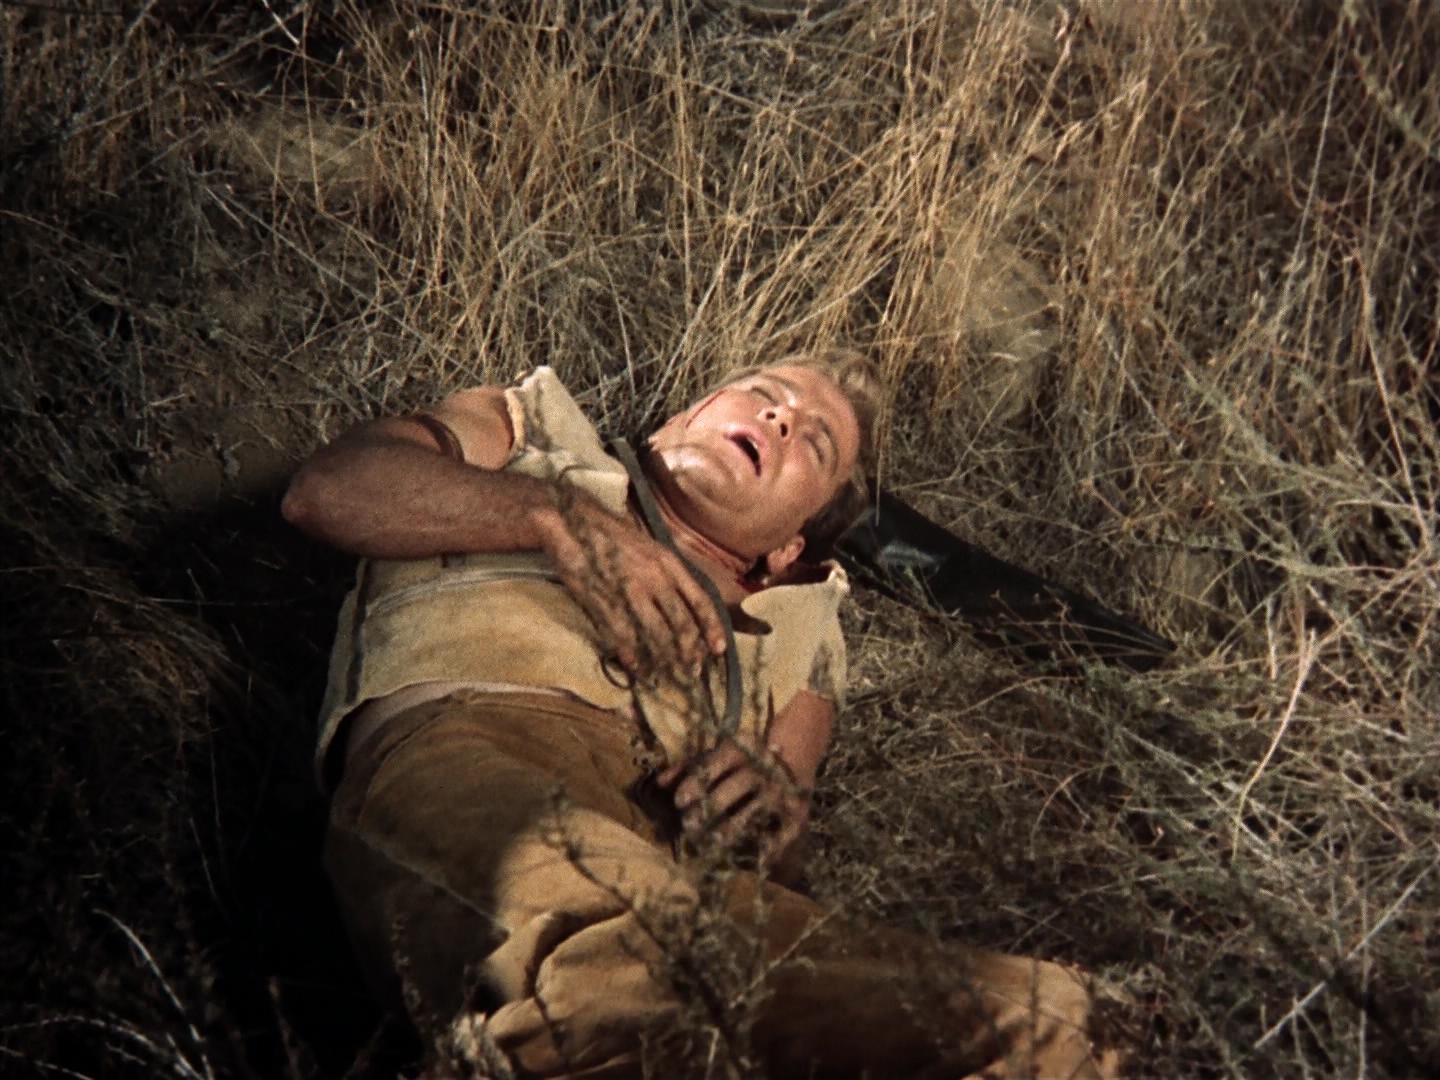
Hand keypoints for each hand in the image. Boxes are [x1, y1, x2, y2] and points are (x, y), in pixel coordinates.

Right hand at [532, 492, 727, 672]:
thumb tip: (685, 599)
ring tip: (670, 675)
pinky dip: (632, 655)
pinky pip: (624, 636)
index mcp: (668, 563)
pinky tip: (637, 667)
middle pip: (681, 624)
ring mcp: (629, 592)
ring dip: (666, 658)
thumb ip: (668, 571)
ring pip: (657, 634)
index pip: (700, 600)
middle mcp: (654, 579)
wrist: (572, 522)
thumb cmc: (612, 534)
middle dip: (691, 651)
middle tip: (694, 670)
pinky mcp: (605, 602)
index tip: (719, 648)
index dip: (712, 627)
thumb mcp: (650, 546)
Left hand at [656, 739, 810, 865]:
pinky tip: (752, 859)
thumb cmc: (743, 760)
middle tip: (691, 826)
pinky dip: (769, 847)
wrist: (794, 754)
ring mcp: (779, 790)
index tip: (679, 802)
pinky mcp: (795, 812)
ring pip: (756, 808)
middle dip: (712, 806)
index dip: (696, 783)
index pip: (714, 765)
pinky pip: (782, 832)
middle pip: (735, 786)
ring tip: (715, 843)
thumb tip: (659, 783)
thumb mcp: (717, 756)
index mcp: (737, 751)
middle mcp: (760, 769)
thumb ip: (687, 768)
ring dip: (734, 827)